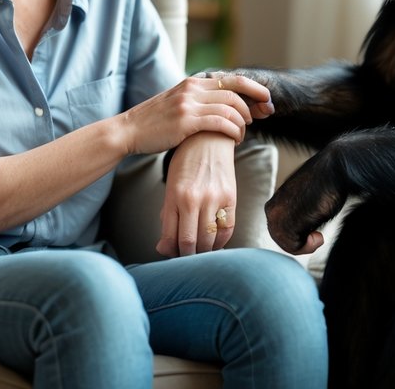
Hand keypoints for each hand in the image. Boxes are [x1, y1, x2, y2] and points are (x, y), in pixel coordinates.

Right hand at [117, 74, 270, 154]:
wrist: (128, 130)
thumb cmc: (154, 122)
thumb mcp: (177, 103)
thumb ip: (197, 100)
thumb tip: (221, 105)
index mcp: (192, 83)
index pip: (232, 79)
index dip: (254, 88)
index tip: (266, 99)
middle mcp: (192, 89)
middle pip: (236, 91)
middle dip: (255, 104)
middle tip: (263, 117)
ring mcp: (189, 104)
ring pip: (230, 107)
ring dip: (243, 122)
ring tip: (243, 134)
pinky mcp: (186, 120)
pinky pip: (220, 122)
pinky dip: (234, 130)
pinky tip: (236, 139)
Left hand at [157, 132, 236, 256]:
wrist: (209, 139)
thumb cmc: (186, 163)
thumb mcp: (171, 186)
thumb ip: (168, 215)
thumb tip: (164, 247)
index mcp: (174, 196)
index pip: (170, 237)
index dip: (170, 252)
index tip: (171, 253)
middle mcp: (193, 199)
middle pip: (190, 243)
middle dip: (186, 255)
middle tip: (185, 255)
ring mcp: (213, 198)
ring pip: (208, 240)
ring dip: (203, 251)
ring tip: (199, 249)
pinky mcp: (230, 197)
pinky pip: (227, 230)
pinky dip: (220, 242)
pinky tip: (214, 241)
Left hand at [265, 146, 346, 254]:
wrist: (335, 169)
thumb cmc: (329, 185)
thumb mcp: (307, 201)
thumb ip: (299, 213)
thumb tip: (302, 231)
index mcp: (276, 201)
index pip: (280, 230)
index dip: (299, 236)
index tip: (315, 232)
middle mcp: (272, 209)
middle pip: (281, 240)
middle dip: (301, 242)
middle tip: (318, 236)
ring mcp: (276, 217)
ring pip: (287, 245)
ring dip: (306, 246)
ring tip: (319, 235)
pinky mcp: (285, 223)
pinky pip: (293, 247)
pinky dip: (309, 247)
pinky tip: (319, 236)